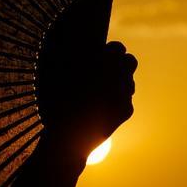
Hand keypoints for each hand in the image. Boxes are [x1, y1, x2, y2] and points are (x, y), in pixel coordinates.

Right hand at [42, 40, 136, 163]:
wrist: (68, 138)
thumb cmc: (57, 103)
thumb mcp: (57, 76)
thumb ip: (75, 60)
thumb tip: (87, 53)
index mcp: (99, 61)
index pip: (118, 48)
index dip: (112, 51)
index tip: (106, 55)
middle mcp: (115, 73)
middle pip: (130, 61)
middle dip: (122, 64)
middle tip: (110, 70)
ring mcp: (123, 92)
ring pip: (130, 81)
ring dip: (120, 83)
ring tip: (103, 92)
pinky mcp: (127, 109)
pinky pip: (127, 100)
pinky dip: (117, 102)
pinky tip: (102, 109)